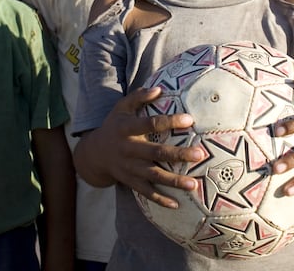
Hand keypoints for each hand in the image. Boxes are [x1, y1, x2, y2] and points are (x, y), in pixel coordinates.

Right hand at [94, 87, 204, 208]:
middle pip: (156, 153)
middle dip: (178, 155)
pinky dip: (160, 199)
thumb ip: (138, 96)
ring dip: (174, 181)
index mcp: (126, 129)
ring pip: (154, 176)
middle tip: (200, 154)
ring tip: (194, 185)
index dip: (170, 121)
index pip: (150, 124)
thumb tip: (159, 89)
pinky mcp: (129, 181)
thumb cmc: (113, 125)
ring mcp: (128, 168)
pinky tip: (176, 204)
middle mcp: (128, 149)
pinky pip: (146, 192)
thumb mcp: (121, 107)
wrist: (93, 154)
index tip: (190, 119)